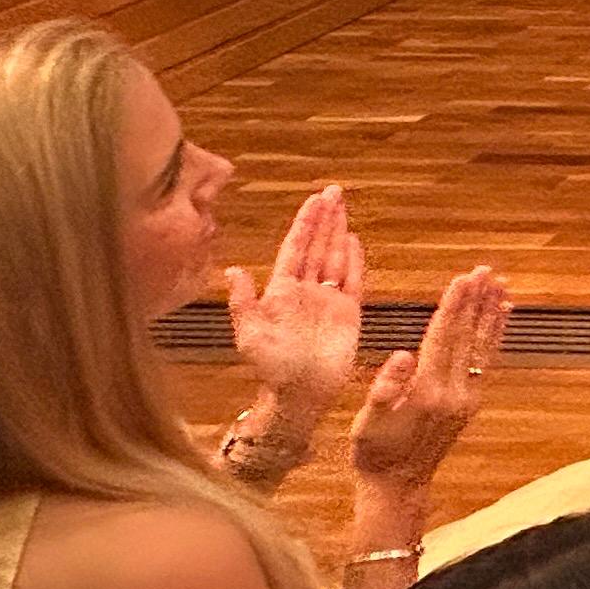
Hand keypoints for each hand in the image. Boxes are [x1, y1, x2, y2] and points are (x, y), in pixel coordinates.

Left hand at [225, 185, 364, 426]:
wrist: (299, 397)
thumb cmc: (270, 368)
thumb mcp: (249, 335)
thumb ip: (243, 302)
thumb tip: (234, 270)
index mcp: (281, 291)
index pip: (295, 248)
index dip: (305, 223)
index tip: (314, 199)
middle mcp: (305, 291)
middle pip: (317, 246)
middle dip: (325, 218)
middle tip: (334, 191)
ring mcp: (328, 301)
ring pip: (335, 258)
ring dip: (339, 232)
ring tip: (344, 206)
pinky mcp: (348, 314)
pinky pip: (353, 282)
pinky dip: (355, 261)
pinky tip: (355, 241)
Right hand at [349, 264, 508, 498]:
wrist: (398, 487)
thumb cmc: (374, 453)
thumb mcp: (367, 423)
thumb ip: (384, 389)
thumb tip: (402, 355)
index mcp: (427, 392)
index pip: (443, 339)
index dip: (454, 307)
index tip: (463, 278)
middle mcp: (454, 393)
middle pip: (467, 337)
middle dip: (476, 301)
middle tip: (487, 270)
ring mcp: (467, 399)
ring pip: (482, 347)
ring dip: (491, 314)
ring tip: (501, 286)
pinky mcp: (471, 404)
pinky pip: (485, 362)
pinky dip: (494, 337)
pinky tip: (499, 317)